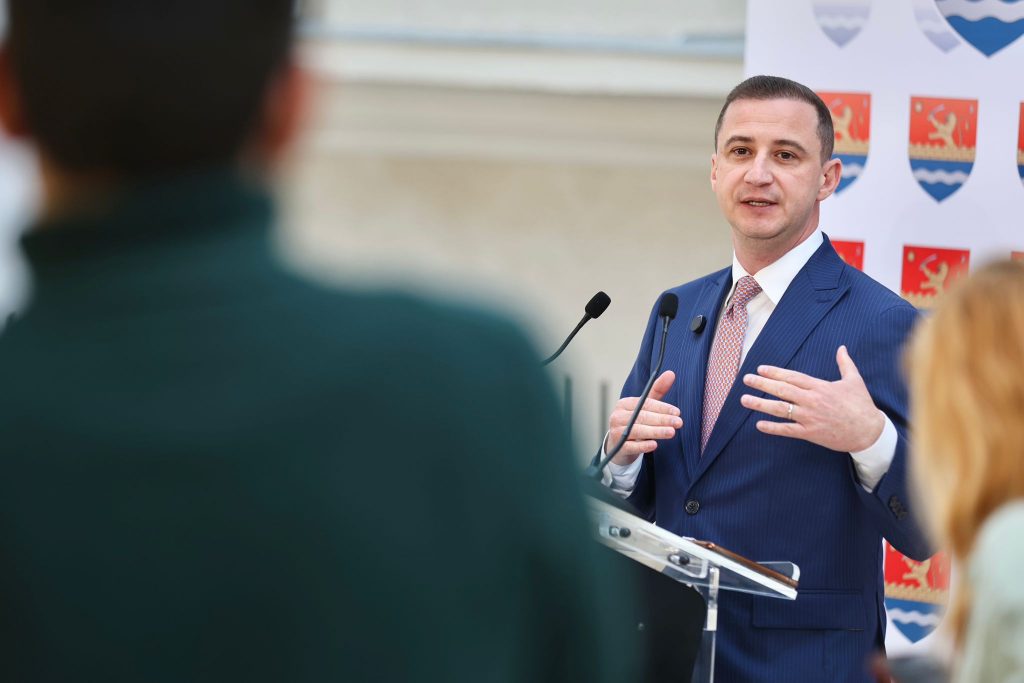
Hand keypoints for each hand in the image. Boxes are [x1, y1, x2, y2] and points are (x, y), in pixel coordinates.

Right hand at [607, 371, 681, 465]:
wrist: (618, 445)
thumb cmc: (635, 422)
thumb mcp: (645, 407)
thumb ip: (658, 391)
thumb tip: (671, 373)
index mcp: (625, 404)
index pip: (645, 404)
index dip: (662, 408)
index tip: (677, 412)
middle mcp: (618, 416)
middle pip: (642, 417)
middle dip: (662, 420)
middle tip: (679, 422)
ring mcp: (616, 431)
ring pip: (638, 430)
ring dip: (656, 432)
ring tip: (671, 432)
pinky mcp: (617, 446)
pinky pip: (631, 446)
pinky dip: (642, 446)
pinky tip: (654, 445)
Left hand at [739, 345, 884, 452]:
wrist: (869, 432)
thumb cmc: (862, 405)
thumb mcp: (854, 380)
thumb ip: (845, 363)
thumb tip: (842, 347)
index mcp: (820, 387)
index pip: (793, 377)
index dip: (775, 373)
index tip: (760, 369)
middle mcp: (812, 401)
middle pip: (782, 390)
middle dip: (762, 384)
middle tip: (746, 379)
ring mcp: (810, 418)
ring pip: (781, 409)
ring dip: (761, 404)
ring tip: (744, 399)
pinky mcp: (811, 433)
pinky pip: (788, 430)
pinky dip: (773, 428)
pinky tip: (758, 425)